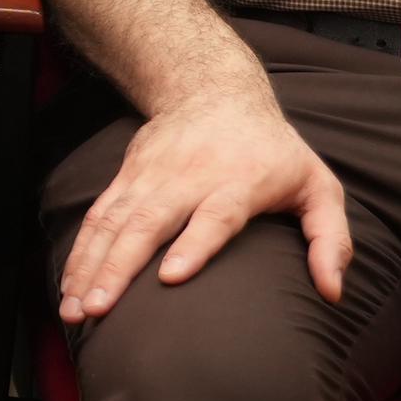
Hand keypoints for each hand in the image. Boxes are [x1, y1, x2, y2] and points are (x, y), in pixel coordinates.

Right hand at [54, 82, 347, 320]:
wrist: (213, 91)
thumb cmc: (274, 151)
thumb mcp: (317, 186)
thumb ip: (329, 239)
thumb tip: (333, 292)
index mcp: (238, 184)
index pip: (213, 216)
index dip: (192, 246)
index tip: (169, 277)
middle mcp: (187, 180)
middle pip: (148, 224)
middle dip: (118, 268)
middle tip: (97, 308)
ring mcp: (151, 179)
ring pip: (113, 223)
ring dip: (89, 266)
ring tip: (74, 308)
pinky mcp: (127, 179)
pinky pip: (98, 218)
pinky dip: (80, 251)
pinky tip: (68, 286)